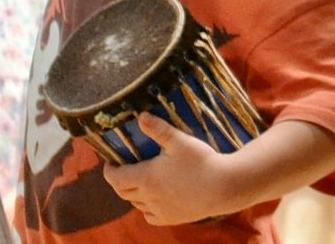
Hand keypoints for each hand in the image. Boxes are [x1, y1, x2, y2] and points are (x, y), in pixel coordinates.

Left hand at [102, 114, 233, 224]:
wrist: (225, 186)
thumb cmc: (202, 161)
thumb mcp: (180, 141)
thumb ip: (159, 129)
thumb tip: (140, 116)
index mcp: (145, 177)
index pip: (114, 178)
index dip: (109, 170)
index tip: (111, 161)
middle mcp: (147, 196)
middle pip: (122, 192)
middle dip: (119, 181)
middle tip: (124, 170)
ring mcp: (158, 209)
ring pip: (136, 204)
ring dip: (133, 193)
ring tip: (141, 182)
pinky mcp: (170, 218)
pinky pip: (149, 216)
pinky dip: (146, 208)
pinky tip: (155, 200)